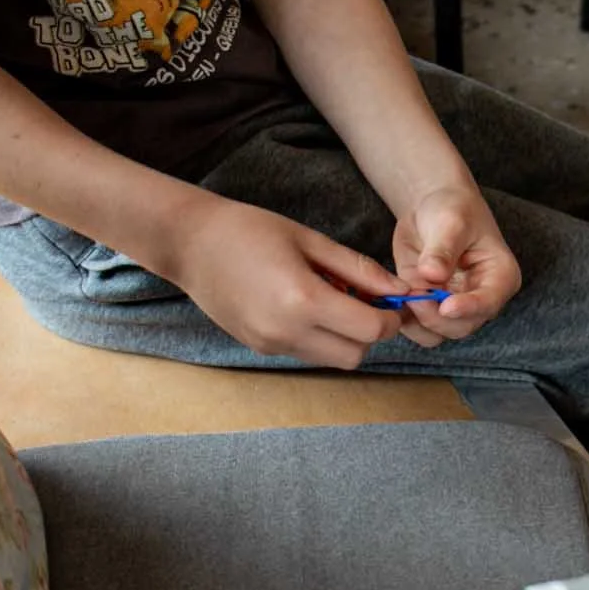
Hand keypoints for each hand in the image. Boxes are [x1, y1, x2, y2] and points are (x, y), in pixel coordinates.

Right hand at [174, 195, 406, 370]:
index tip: (390, 298)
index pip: (371, 330)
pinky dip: (318, 337)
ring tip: (331, 299)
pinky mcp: (259, 348)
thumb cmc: (249, 230)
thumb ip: (359, 269)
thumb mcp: (311, 240)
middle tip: (364, 301)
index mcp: (304, 300)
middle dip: (369, 333)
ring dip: (344, 337)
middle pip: (356, 356)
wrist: (189, 243)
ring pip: (332, 359)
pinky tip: (305, 306)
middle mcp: (287, 332)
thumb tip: (399, 289)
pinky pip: (306, 353)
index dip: (390, 317)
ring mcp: (271, 345)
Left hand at [391, 182, 519, 344]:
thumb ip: (443, 249)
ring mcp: (454, 307)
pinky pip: (417, 327)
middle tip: (413, 293)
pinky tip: (392, 300)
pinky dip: (404, 319)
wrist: (433, 206)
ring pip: (438, 333)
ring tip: (401, 294)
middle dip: (435, 316)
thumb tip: (432, 274)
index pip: (489, 302)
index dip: (468, 308)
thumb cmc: (452, 208)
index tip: (445, 305)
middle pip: (462, 326)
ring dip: (416, 321)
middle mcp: (481, 299)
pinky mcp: (430, 308)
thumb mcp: (450, 221)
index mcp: (500, 277)